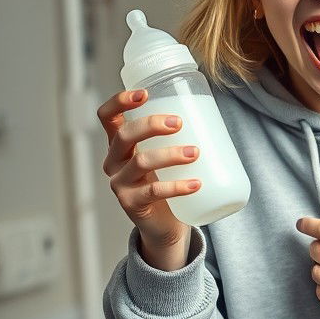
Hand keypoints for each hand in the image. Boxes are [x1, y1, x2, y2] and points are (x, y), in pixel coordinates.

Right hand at [97, 89, 196, 268]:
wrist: (166, 225)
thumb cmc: (168, 182)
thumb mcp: (166, 157)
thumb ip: (176, 138)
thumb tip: (212, 114)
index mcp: (119, 145)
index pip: (108, 117)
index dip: (119, 102)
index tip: (145, 94)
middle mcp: (114, 162)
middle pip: (125, 135)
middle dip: (152, 125)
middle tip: (179, 123)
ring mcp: (120, 184)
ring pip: (141, 162)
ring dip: (170, 154)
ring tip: (195, 153)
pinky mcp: (132, 204)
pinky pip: (153, 192)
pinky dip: (178, 187)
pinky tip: (196, 184)